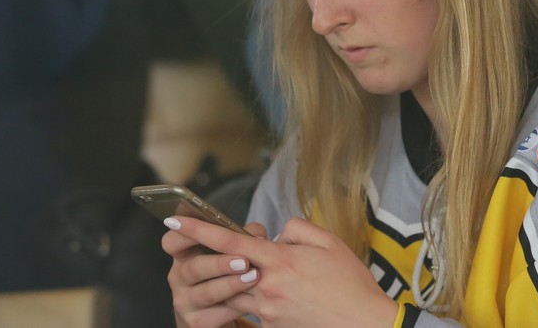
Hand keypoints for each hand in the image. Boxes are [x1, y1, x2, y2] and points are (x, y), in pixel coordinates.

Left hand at [165, 216, 399, 327]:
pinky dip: (250, 298)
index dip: (199, 230)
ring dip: (228, 281)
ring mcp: (267, 310)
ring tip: (237, 273)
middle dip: (210, 259)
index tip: (174, 220)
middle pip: (225, 270)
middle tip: (194, 246)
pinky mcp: (272, 326)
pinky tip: (271, 294)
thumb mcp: (328, 242)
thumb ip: (296, 229)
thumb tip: (277, 233)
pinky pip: (251, 309)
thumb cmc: (349, 281)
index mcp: (280, 260)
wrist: (362, 323)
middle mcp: (267, 286)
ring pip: (234, 292)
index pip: (230, 242)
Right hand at [165, 218, 266, 327]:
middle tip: (243, 261)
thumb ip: (243, 237)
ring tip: (253, 278)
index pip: (172, 242)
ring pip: (206, 293)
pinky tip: (251, 300)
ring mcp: (185, 300)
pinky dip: (236, 306)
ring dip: (230, 285)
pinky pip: (217, 313)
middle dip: (219, 264)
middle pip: (194, 268)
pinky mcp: (197, 321)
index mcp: (183, 254)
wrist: (217, 308)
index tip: (205, 228)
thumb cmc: (225, 269)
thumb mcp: (230, 250)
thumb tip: (258, 237)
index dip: (185, 234)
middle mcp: (179, 277)